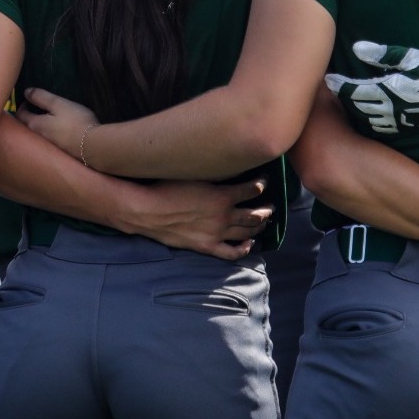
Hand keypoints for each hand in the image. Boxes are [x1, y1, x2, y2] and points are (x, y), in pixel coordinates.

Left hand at [15, 88, 101, 157]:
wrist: (93, 145)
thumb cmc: (75, 121)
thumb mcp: (58, 104)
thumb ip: (41, 97)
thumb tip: (26, 92)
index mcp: (35, 124)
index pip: (20, 114)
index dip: (23, 104)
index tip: (31, 98)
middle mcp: (37, 137)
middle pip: (27, 125)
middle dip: (29, 115)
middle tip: (37, 106)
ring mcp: (48, 146)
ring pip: (37, 133)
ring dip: (39, 124)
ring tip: (48, 116)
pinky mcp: (59, 151)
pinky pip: (48, 139)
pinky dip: (49, 132)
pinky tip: (58, 129)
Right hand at [119, 179, 274, 260]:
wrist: (148, 211)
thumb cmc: (167, 188)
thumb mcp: (193, 173)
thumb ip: (213, 174)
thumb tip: (226, 166)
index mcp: (223, 196)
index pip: (253, 188)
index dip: (262, 184)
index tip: (265, 180)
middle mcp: (224, 216)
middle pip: (255, 214)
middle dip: (266, 209)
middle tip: (271, 205)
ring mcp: (217, 233)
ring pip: (247, 232)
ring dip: (259, 227)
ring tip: (264, 222)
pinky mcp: (207, 246)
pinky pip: (232, 252)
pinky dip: (244, 249)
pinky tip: (250, 244)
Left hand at [324, 41, 418, 134]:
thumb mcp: (411, 57)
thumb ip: (382, 54)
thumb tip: (356, 48)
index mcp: (388, 89)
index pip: (354, 90)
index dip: (339, 85)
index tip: (328, 79)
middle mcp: (389, 107)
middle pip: (356, 107)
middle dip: (341, 100)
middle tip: (328, 93)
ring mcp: (397, 119)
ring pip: (367, 118)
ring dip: (352, 112)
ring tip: (341, 105)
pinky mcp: (405, 125)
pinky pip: (381, 126)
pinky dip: (368, 122)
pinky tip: (363, 118)